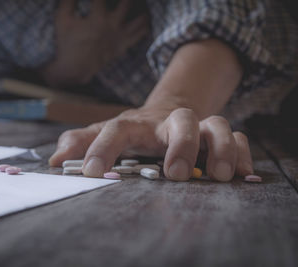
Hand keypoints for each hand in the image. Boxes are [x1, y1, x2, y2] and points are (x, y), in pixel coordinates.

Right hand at [39, 0, 149, 86]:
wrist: (75, 68)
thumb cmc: (66, 42)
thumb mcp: (62, 19)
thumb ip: (68, 0)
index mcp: (97, 17)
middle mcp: (112, 25)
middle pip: (127, 3)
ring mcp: (120, 36)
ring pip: (140, 19)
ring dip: (142, 9)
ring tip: (141, 4)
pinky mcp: (123, 45)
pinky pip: (140, 34)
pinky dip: (145, 24)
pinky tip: (143, 17)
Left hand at [49, 107, 252, 181]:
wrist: (165, 112)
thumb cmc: (133, 131)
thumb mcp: (106, 134)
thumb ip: (81, 143)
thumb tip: (54, 159)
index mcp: (135, 124)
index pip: (116, 129)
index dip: (101, 148)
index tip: (90, 172)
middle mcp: (166, 123)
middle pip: (180, 120)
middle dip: (182, 145)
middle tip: (177, 174)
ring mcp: (196, 127)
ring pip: (216, 124)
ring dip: (221, 147)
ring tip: (220, 175)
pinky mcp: (216, 135)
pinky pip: (238, 136)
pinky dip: (242, 152)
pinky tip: (240, 173)